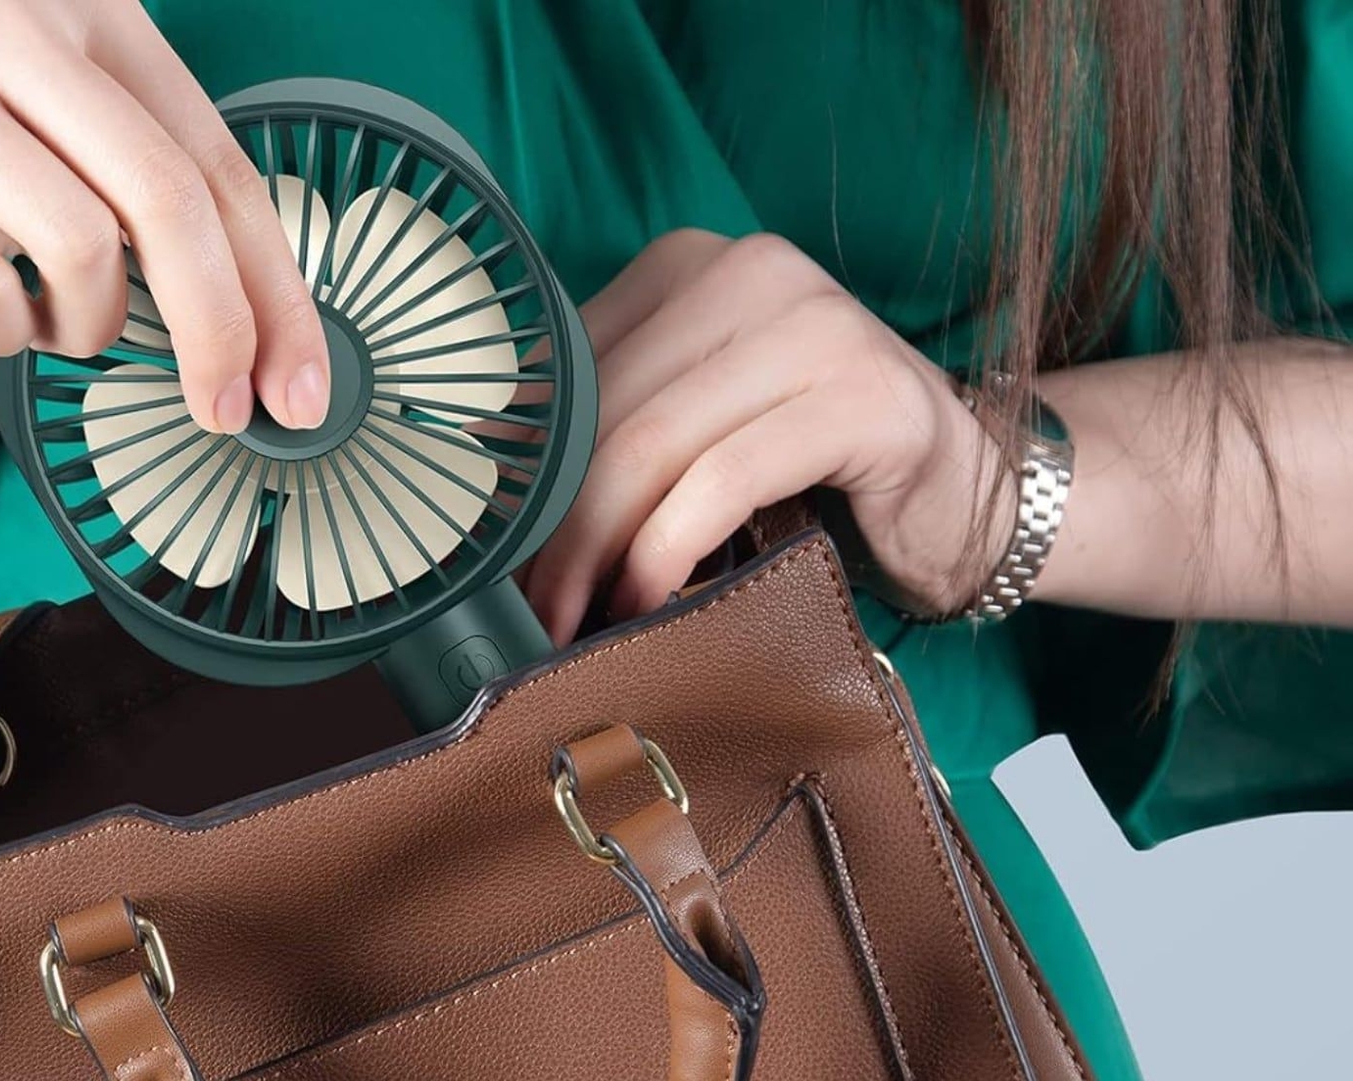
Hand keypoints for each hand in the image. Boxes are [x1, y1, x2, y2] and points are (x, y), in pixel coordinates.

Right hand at [0, 0, 326, 432]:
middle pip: (167, 201)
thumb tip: (257, 313)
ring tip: (57, 326)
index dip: (276, 288)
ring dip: (89, 326)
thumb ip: (136, 174)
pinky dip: (5, 333)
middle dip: (219, 332)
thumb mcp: (35, 115)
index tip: (299, 384)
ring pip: (81, 247)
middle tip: (224, 411)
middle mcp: (6, 12)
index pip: (214, 158)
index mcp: (81, 3)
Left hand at [525, 229, 1007, 644]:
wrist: (971, 492)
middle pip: (603, 408)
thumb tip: (486, 486)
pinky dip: (668, 548)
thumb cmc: (816, 468)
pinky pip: (725, 478)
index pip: (569, 368)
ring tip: (572, 618)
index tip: (488, 552)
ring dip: (595, 549)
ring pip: (650, 442)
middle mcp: (749, 271)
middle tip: (524, 608)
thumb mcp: (698, 430)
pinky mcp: (863, 395)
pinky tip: (646, 598)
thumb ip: (610, 433)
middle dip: (550, 524)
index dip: (521, 468)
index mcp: (689, 266)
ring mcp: (814, 323)